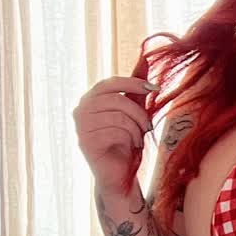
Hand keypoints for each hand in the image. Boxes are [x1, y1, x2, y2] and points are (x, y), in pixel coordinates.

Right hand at [74, 74, 154, 196]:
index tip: (154, 88)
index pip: (110, 83)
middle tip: (148, 126)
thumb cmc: (126, 143)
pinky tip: (130, 147)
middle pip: (116, 99)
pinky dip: (129, 139)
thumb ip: (135, 91)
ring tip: (138, 139)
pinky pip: (114, 131)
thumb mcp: (133, 113)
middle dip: (138, 112)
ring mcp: (81, 126)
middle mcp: (81, 110)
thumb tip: (145, 61)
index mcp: (91, 99)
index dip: (133, 83)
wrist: (120, 174)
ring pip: (118, 116)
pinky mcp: (86, 141)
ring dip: (136, 129)